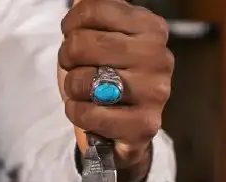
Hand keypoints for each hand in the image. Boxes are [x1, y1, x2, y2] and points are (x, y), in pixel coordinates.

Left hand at [57, 0, 173, 181]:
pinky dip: (77, 112)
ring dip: (72, 88)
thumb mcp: (105, 36)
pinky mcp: (144, 125)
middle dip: (67, 58)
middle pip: (81, 44)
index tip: (72, 34)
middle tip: (76, 67)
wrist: (126, 126)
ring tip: (86, 91)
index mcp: (151, 28)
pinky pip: (89, 114)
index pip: (93, 9)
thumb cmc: (111, 75)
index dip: (71, 24)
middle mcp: (158, 57)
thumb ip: (95, 12)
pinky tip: (87, 110)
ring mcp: (155, 92)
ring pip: (83, 80)